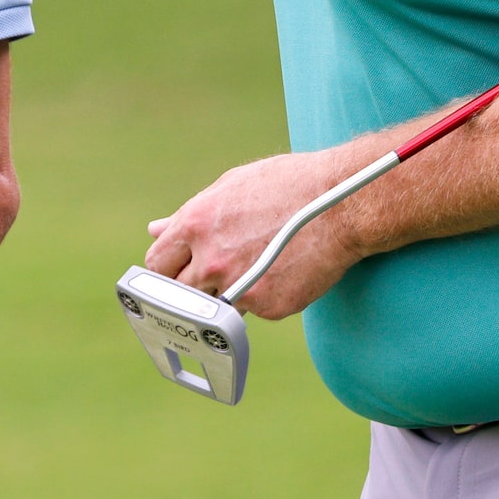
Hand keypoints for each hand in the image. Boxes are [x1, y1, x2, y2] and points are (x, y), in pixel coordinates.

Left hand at [144, 146, 371, 319]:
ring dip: (225, 295)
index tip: (175, 273)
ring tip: (254, 269)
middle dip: (191, 287)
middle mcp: (211, 259)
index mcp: (195, 225)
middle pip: (179, 292)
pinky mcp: (268, 307)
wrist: (342, 204)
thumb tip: (156, 229)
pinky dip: (262, 298)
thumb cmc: (288, 186)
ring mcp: (239, 287)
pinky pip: (253, 311)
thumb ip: (187, 215)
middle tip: (213, 276)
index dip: (166, 269)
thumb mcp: (230, 187)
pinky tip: (282, 273)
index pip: (158, 263)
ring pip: (215, 306)